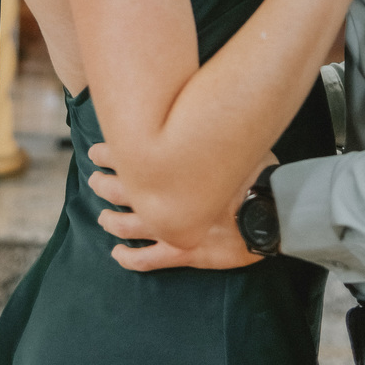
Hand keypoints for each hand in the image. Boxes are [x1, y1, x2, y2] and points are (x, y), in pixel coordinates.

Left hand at [88, 143, 262, 272]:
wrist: (269, 212)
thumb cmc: (255, 173)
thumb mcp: (231, 140)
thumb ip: (208, 132)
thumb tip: (203, 105)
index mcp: (174, 169)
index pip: (130, 156)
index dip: (109, 153)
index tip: (97, 150)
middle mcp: (167, 198)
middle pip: (121, 189)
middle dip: (104, 184)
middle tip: (96, 179)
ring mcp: (172, 227)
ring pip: (126, 225)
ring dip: (110, 220)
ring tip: (103, 217)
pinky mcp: (183, 251)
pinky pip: (147, 259)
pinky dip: (128, 258)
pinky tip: (118, 254)